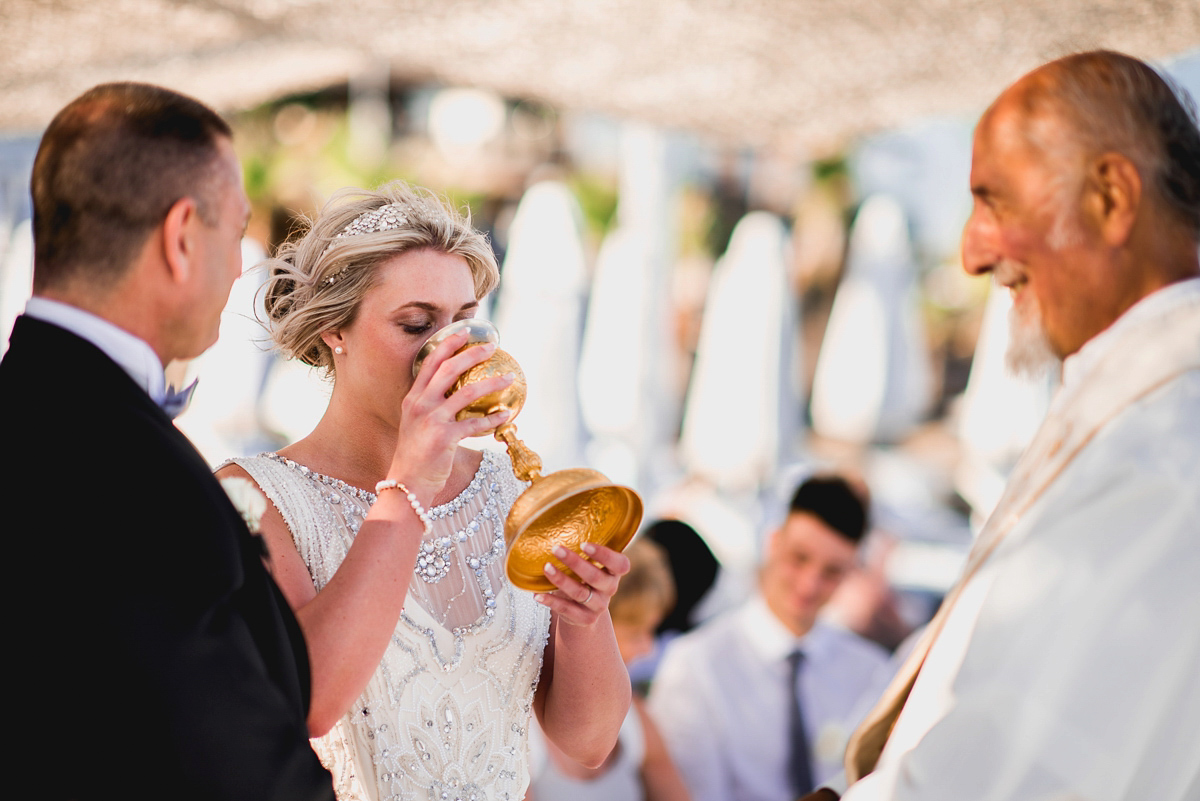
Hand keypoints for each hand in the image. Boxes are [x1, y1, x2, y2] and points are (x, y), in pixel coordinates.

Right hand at [389, 328, 512, 501]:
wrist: (407, 483)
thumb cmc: (415, 454)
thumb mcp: (416, 423)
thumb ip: (430, 406)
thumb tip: (456, 393)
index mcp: (413, 398)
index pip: (431, 363)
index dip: (448, 344)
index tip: (465, 332)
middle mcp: (421, 404)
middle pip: (449, 369)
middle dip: (472, 354)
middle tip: (491, 347)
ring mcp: (432, 420)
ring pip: (467, 393)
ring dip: (491, 384)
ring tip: (508, 378)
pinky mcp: (444, 438)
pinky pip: (475, 423)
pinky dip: (493, 418)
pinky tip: (506, 414)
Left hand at [535, 542, 630, 625]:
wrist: (584, 611)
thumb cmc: (584, 578)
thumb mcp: (590, 565)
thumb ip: (583, 551)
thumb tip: (554, 525)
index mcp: (614, 572)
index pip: (620, 564)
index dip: (604, 555)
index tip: (584, 544)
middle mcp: (610, 589)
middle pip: (595, 576)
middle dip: (575, 562)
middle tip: (556, 548)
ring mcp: (598, 606)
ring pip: (580, 593)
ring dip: (561, 579)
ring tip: (546, 567)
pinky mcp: (585, 619)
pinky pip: (567, 610)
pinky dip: (551, 601)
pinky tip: (537, 595)